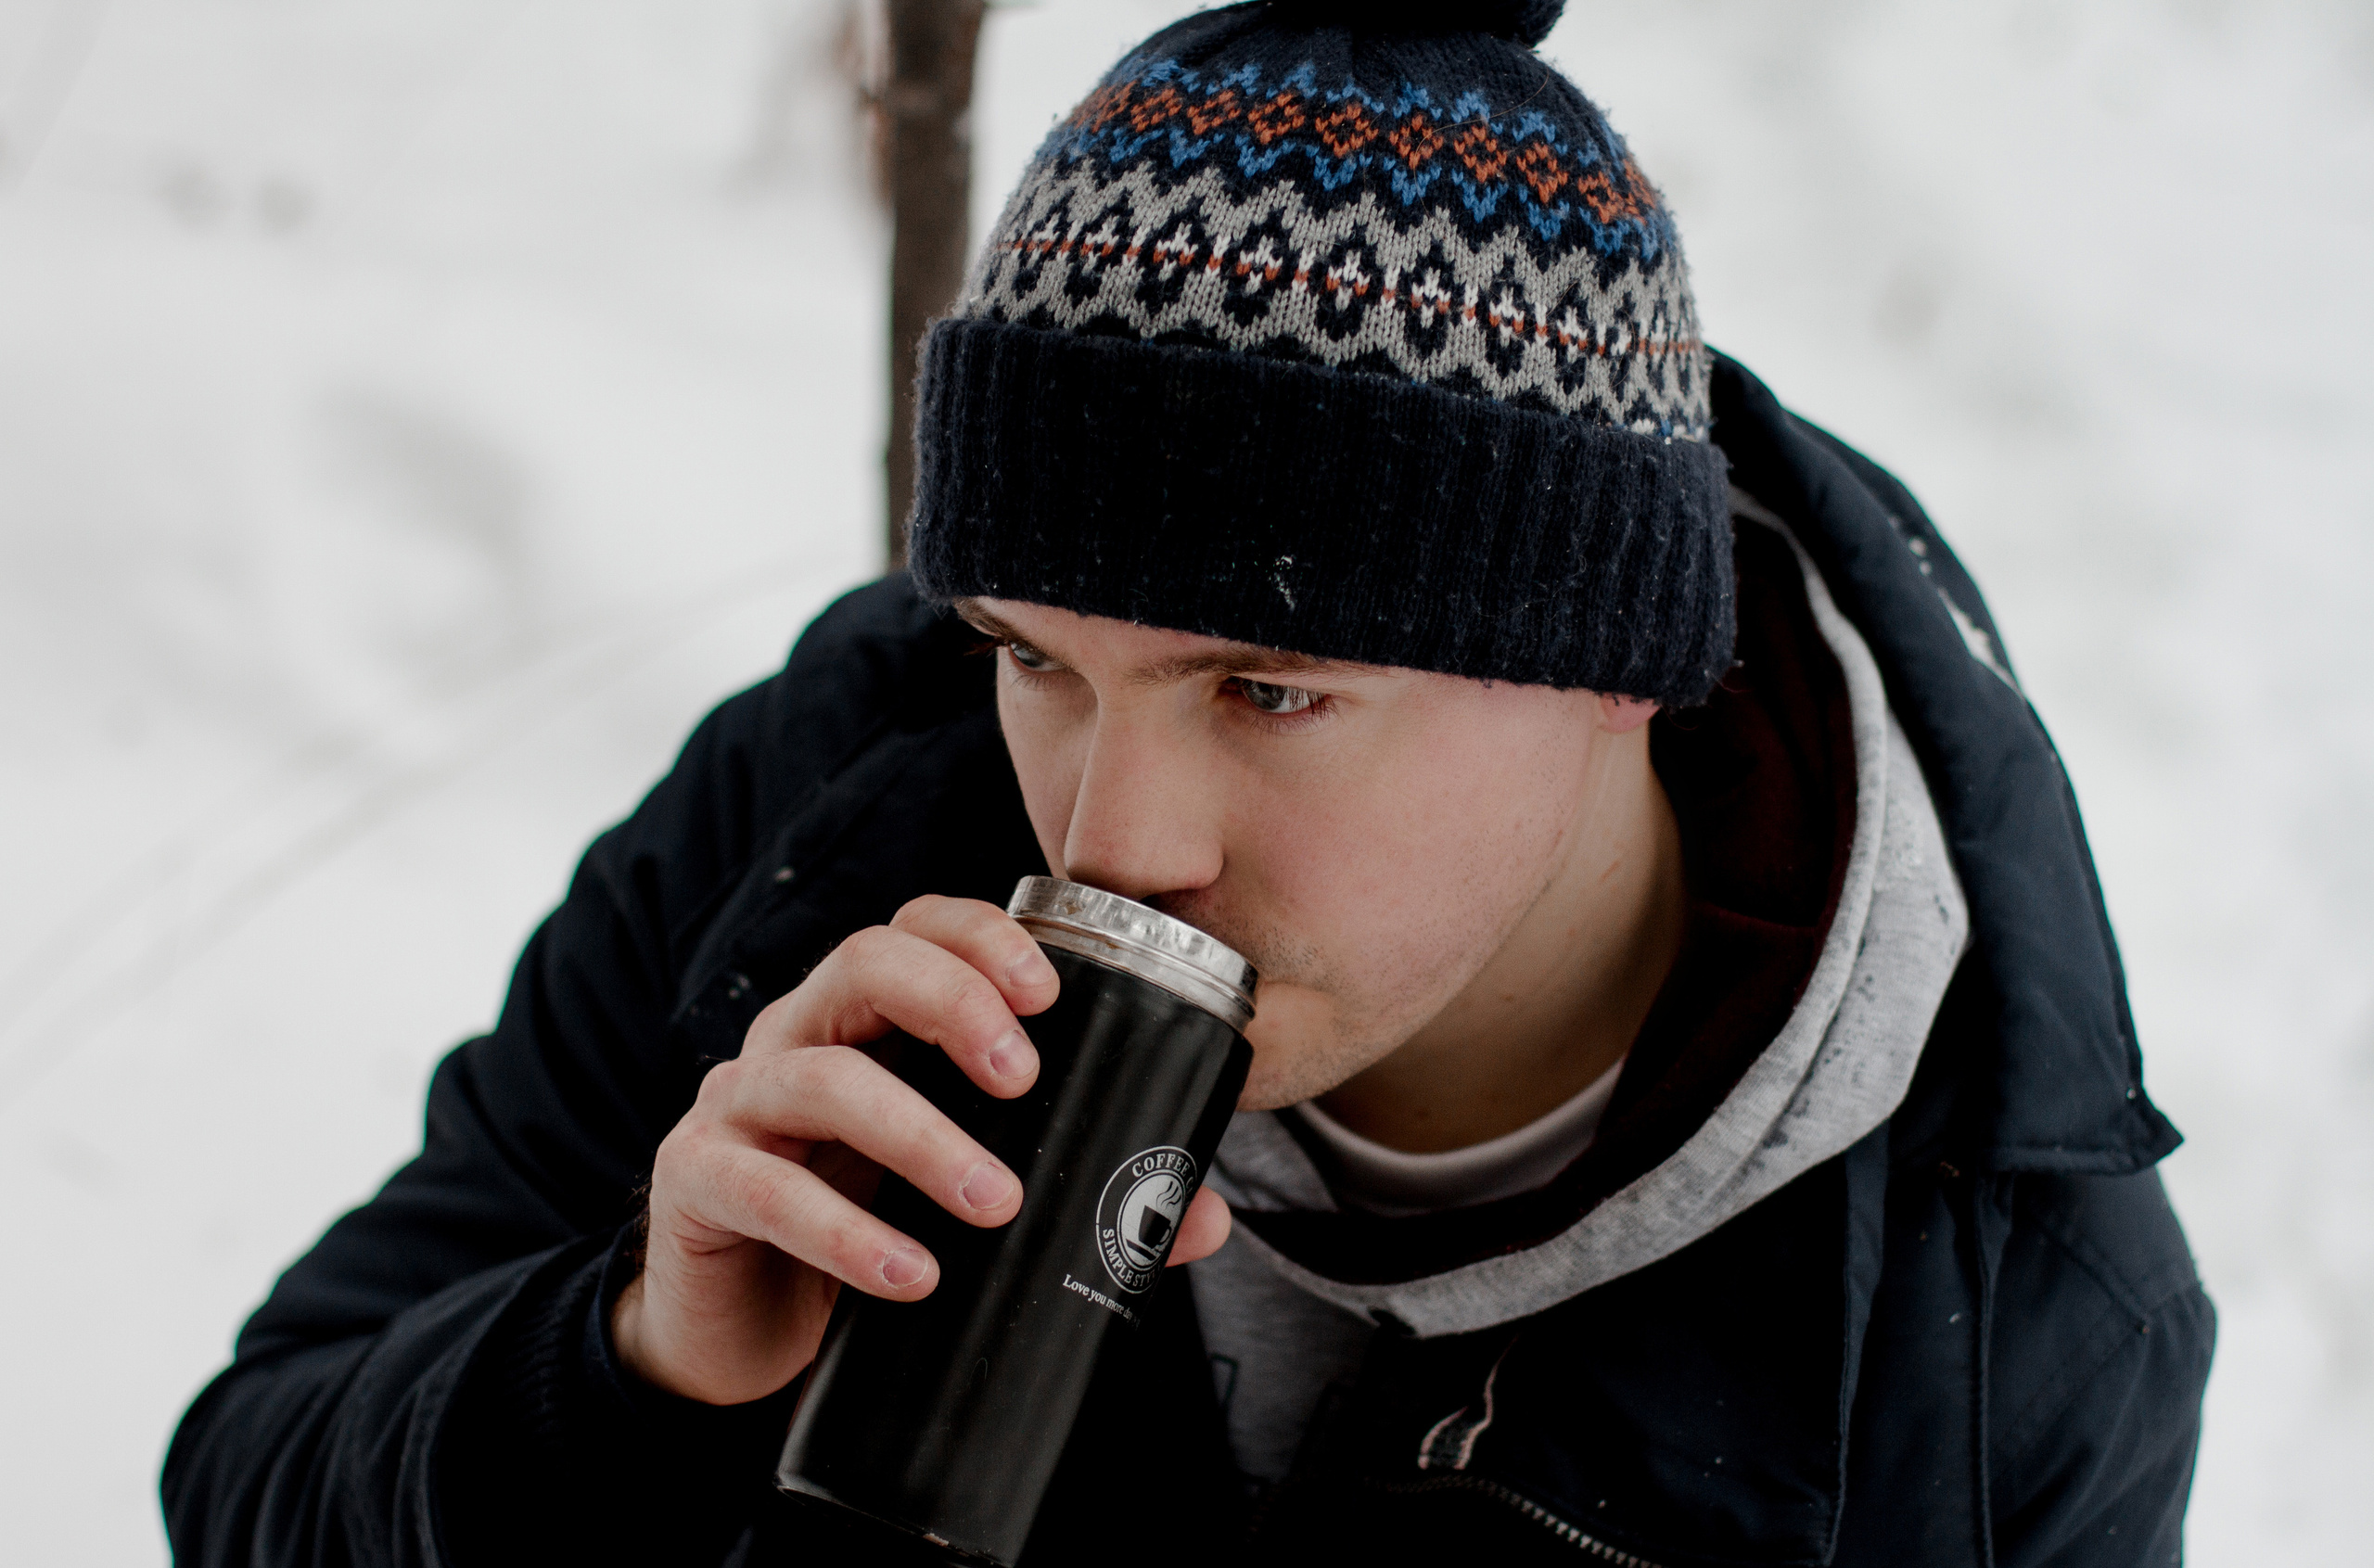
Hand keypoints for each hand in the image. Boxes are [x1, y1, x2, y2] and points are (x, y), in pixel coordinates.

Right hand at [612, 894, 1233, 1404]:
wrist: (739, 1332)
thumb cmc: (863, 1233)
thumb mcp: (963, 1204)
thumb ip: (1075, 1195)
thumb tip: (1199, 1218)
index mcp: (867, 1021)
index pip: (916, 930)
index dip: (981, 939)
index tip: (1053, 993)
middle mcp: (797, 1038)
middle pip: (862, 962)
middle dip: (952, 1001)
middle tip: (1024, 1077)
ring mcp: (737, 1104)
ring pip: (819, 1078)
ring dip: (919, 1135)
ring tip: (995, 1202)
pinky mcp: (696, 1182)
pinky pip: (762, 1186)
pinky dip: (843, 1233)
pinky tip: (910, 1275)